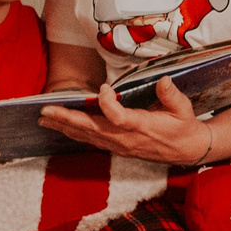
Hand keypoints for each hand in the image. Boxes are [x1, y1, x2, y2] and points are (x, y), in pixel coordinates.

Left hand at [37, 75, 210, 164]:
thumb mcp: (183, 108)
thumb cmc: (183, 126)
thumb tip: (163, 80)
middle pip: (92, 129)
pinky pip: (91, 141)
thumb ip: (171, 95)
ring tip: (44, 118)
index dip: (108, 103)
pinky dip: (74, 133)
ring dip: (64, 127)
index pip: (118, 117)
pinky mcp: (116, 147)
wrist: (186, 150)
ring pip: (87, 136)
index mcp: (142, 126)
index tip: (105, 87)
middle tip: (46, 111)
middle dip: (67, 119)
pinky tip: (60, 126)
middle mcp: (126, 138)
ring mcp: (120, 145)